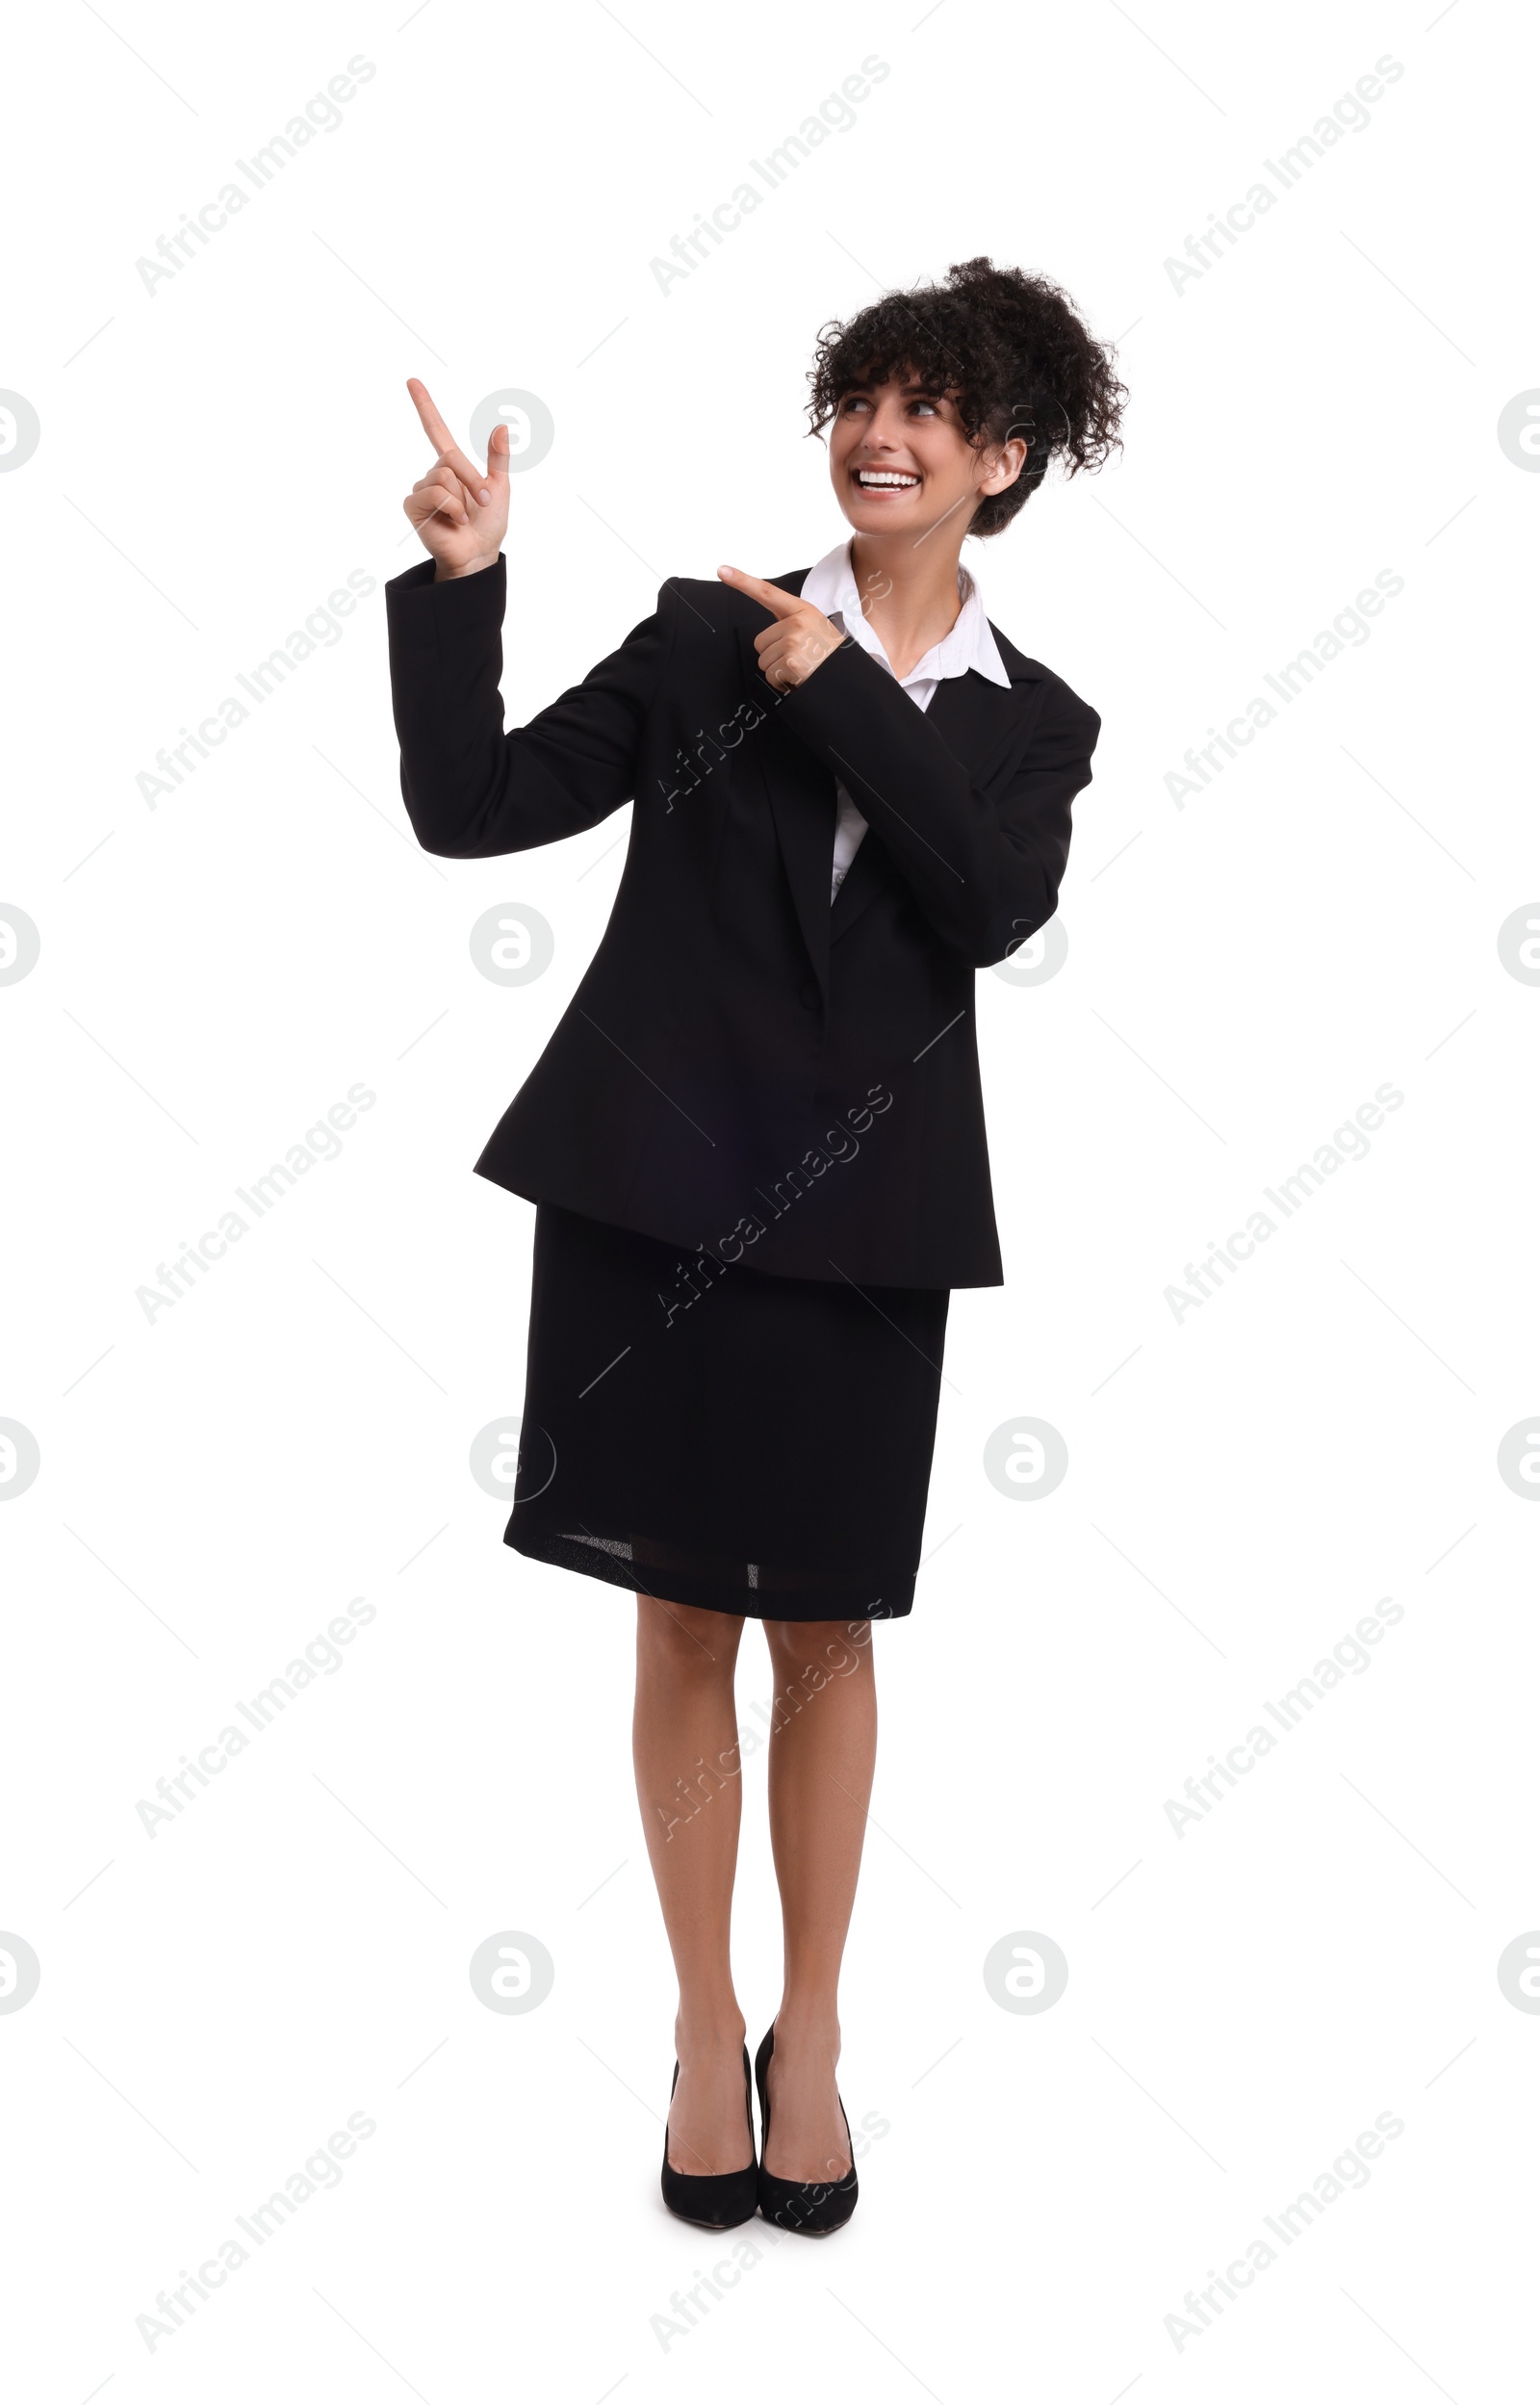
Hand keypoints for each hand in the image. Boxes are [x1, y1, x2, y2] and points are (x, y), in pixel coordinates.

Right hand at [403, 379, 509, 579]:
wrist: (478, 554)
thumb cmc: (488, 524)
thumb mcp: (500, 488)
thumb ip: (497, 458)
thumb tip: (502, 426)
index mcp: (452, 465)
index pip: (436, 430)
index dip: (425, 406)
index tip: (412, 381)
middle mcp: (434, 474)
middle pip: (450, 459)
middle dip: (472, 481)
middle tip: (482, 503)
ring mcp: (422, 489)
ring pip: (442, 477)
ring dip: (462, 498)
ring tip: (465, 516)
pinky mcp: (413, 505)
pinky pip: (433, 493)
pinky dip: (450, 507)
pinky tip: (453, 520)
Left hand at [717, 565, 844, 690]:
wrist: (848, 674)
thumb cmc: (828, 653)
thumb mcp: (813, 627)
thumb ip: (789, 623)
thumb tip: (766, 637)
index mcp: (801, 610)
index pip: (767, 593)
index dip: (742, 581)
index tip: (722, 570)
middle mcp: (797, 623)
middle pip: (760, 642)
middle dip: (774, 655)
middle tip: (798, 657)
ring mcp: (794, 642)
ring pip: (764, 662)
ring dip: (779, 670)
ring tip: (801, 667)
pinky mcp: (791, 663)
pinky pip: (771, 677)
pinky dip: (782, 683)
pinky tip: (799, 678)